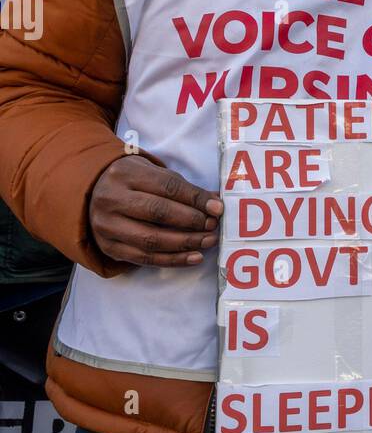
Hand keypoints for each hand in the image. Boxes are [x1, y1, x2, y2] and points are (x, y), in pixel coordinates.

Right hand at [89, 156, 222, 266]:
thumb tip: (214, 202)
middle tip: (213, 226)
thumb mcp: (151, 173)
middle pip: (158, 213)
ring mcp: (107, 225)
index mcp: (125, 174)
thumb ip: (181, 187)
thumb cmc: (130, 182)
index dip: (195, 198)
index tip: (217, 208)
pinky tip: (194, 257)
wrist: (92, 195)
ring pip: (152, 239)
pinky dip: (173, 260)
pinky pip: (145, 258)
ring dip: (186, 243)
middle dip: (192, 221)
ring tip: (208, 241)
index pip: (166, 186)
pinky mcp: (109, 247)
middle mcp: (111, 199)